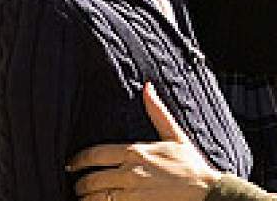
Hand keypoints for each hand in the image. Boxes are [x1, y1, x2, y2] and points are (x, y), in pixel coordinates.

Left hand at [67, 83, 222, 200]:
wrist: (204, 191)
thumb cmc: (191, 165)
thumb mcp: (175, 135)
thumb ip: (157, 112)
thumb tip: (147, 88)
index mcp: (135, 151)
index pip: (95, 154)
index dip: (78, 160)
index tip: (72, 164)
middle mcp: (129, 172)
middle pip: (91, 179)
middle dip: (80, 184)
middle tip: (78, 185)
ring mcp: (131, 193)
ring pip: (96, 197)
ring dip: (86, 199)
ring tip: (85, 199)